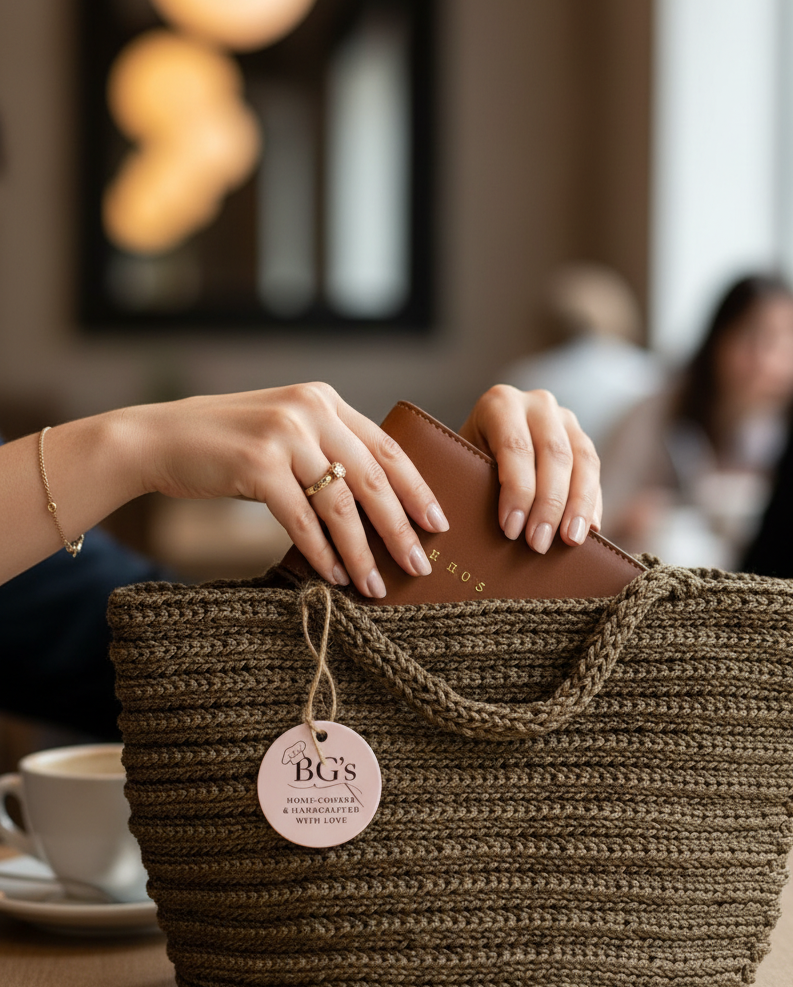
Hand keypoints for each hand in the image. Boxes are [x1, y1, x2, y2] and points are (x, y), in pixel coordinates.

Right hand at [137, 383, 448, 598]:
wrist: (159, 438)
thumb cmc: (226, 445)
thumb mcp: (284, 430)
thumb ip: (325, 448)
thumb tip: (375, 503)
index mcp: (324, 401)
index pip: (387, 448)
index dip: (416, 488)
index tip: (438, 523)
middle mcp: (310, 411)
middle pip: (373, 478)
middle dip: (400, 527)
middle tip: (420, 564)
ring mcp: (284, 436)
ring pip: (340, 504)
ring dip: (361, 551)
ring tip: (375, 586)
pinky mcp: (258, 465)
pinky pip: (302, 520)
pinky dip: (322, 552)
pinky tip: (334, 576)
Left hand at [459, 385, 601, 551]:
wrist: (484, 441)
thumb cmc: (468, 461)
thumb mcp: (464, 465)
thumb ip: (478, 485)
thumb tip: (495, 527)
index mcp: (500, 403)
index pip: (515, 446)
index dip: (517, 490)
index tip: (511, 529)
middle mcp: (537, 404)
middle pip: (554, 454)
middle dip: (548, 504)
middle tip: (539, 543)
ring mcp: (564, 419)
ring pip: (583, 461)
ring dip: (578, 506)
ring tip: (570, 541)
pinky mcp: (582, 439)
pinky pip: (594, 471)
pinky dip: (592, 503)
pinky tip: (589, 529)